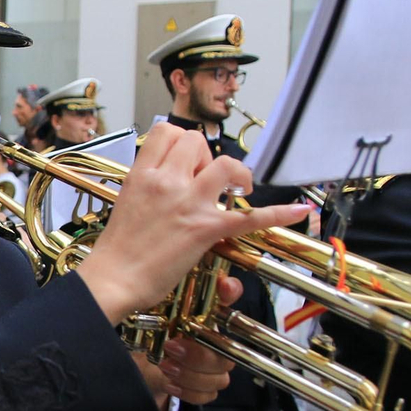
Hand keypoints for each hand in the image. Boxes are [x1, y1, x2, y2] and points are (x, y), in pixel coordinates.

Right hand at [73, 124, 308, 323]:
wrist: (113, 279)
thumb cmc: (116, 251)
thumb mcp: (126, 203)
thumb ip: (147, 187)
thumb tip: (167, 185)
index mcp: (142, 174)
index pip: (167, 132)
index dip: (182, 142)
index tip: (186, 160)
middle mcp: (166, 181)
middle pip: (196, 141)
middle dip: (206, 156)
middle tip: (205, 181)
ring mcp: (188, 202)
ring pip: (225, 163)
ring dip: (236, 172)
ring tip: (238, 187)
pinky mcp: (205, 228)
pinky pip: (250, 216)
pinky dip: (278, 213)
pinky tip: (297, 210)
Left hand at [135, 275, 240, 405]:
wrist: (136, 361)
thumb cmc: (147, 334)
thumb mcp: (151, 312)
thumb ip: (172, 291)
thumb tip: (194, 274)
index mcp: (206, 317)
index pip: (231, 299)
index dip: (230, 292)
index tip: (223, 288)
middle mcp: (215, 342)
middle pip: (227, 355)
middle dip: (199, 356)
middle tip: (170, 348)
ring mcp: (212, 367)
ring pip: (220, 379)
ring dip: (190, 375)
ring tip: (164, 367)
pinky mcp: (203, 387)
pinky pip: (209, 395)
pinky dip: (188, 392)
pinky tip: (169, 383)